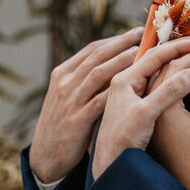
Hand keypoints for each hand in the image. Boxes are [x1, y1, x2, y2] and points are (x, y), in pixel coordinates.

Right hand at [29, 28, 140, 185]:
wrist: (46, 157)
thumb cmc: (63, 125)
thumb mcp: (67, 97)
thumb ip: (84, 80)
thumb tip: (113, 63)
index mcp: (62, 74)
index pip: (92, 49)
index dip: (115, 39)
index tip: (135, 33)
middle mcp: (65, 83)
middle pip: (97, 56)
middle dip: (122, 43)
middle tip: (143, 34)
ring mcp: (70, 101)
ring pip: (99, 74)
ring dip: (121, 61)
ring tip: (141, 53)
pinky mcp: (77, 120)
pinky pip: (100, 100)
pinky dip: (118, 90)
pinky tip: (135, 85)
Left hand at [91, 36, 189, 179]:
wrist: (109, 167)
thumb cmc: (123, 143)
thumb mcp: (148, 115)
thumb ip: (169, 92)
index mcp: (124, 80)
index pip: (156, 55)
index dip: (180, 46)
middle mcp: (123, 83)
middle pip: (153, 58)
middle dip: (178, 49)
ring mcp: (127, 93)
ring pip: (153, 69)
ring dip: (173, 59)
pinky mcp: (132, 105)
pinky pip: (152, 80)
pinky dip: (168, 73)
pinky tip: (177, 73)